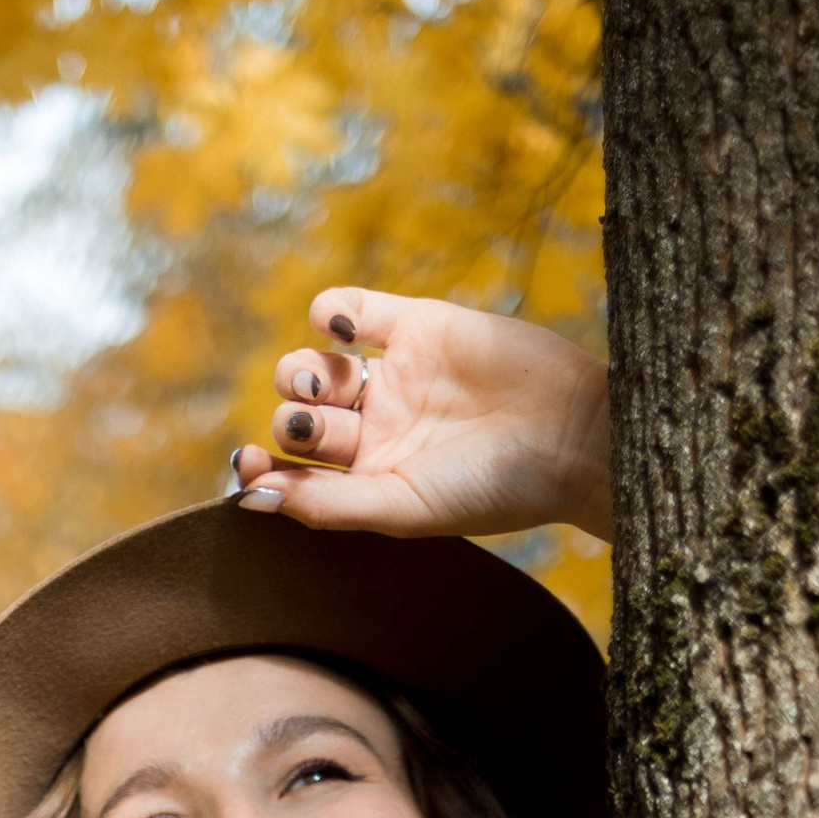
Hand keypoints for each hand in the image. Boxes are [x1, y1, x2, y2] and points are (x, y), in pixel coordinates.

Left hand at [232, 290, 610, 544]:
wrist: (571, 433)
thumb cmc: (492, 487)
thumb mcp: (402, 507)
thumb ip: (326, 505)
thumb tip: (251, 497)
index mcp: (369, 480)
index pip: (294, 472)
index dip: (261, 466)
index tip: (248, 462)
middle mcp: (376, 429)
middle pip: (300, 418)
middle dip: (292, 421)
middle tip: (310, 425)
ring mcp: (395, 374)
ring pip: (316, 365)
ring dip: (300, 371)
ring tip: (321, 382)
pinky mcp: (418, 322)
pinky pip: (353, 310)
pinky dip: (329, 310)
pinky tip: (335, 324)